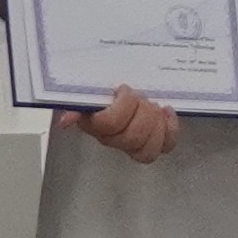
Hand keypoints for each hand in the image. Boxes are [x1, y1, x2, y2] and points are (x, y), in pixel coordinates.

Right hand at [70, 88, 185, 163]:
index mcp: (95, 126)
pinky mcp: (154, 142)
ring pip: (149, 148)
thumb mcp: (88, 92)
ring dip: (156, 123)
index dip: (122, 106)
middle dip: (141, 111)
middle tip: (140, 97)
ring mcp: (134, 143)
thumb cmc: (102, 91)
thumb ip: (76, 104)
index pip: (109, 125)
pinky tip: (167, 112)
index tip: (122, 89)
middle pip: (133, 137)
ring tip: (153, 106)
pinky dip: (171, 129)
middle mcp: (114, 139)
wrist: (118, 91)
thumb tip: (66, 120)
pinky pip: (166, 146)